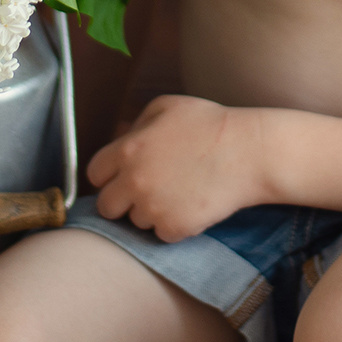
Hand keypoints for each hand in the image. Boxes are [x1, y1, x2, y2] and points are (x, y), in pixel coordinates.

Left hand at [86, 95, 266, 242]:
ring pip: (136, 221)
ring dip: (150, 212)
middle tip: (145, 192)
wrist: (248, 152)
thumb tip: (120, 139)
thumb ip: (136, 124)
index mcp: (128, 150)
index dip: (108, 176)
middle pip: (106, 207)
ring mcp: (153, 208)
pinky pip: (161, 234)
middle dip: (121, 201)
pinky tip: (190, 205)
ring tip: (178, 193)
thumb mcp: (166, 107)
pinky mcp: (174, 228)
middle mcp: (134, 182)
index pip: (94, 174)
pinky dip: (173, 225)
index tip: (120, 177)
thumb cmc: (210, 124)